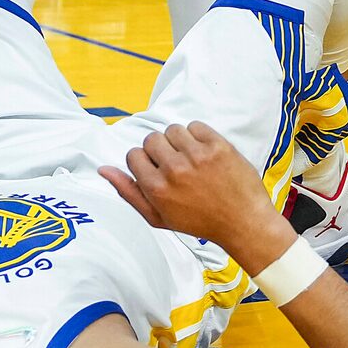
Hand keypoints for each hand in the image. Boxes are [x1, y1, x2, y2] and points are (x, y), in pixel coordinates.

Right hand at [101, 121, 285, 265]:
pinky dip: (198, 136)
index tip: (158, 171)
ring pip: (173, 130)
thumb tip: (104, 169)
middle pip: (151, 139)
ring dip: (179, 142)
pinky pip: (196, 126)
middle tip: (175, 166)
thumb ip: (129, 193)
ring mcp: (197, 155)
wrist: (243, 222)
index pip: (133, 155)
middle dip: (160, 150)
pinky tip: (205, 155)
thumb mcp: (158, 217)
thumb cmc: (199, 222)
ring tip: (192, 160)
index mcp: (156, 188)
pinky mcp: (218, 145)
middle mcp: (174, 169)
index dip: (144, 162)